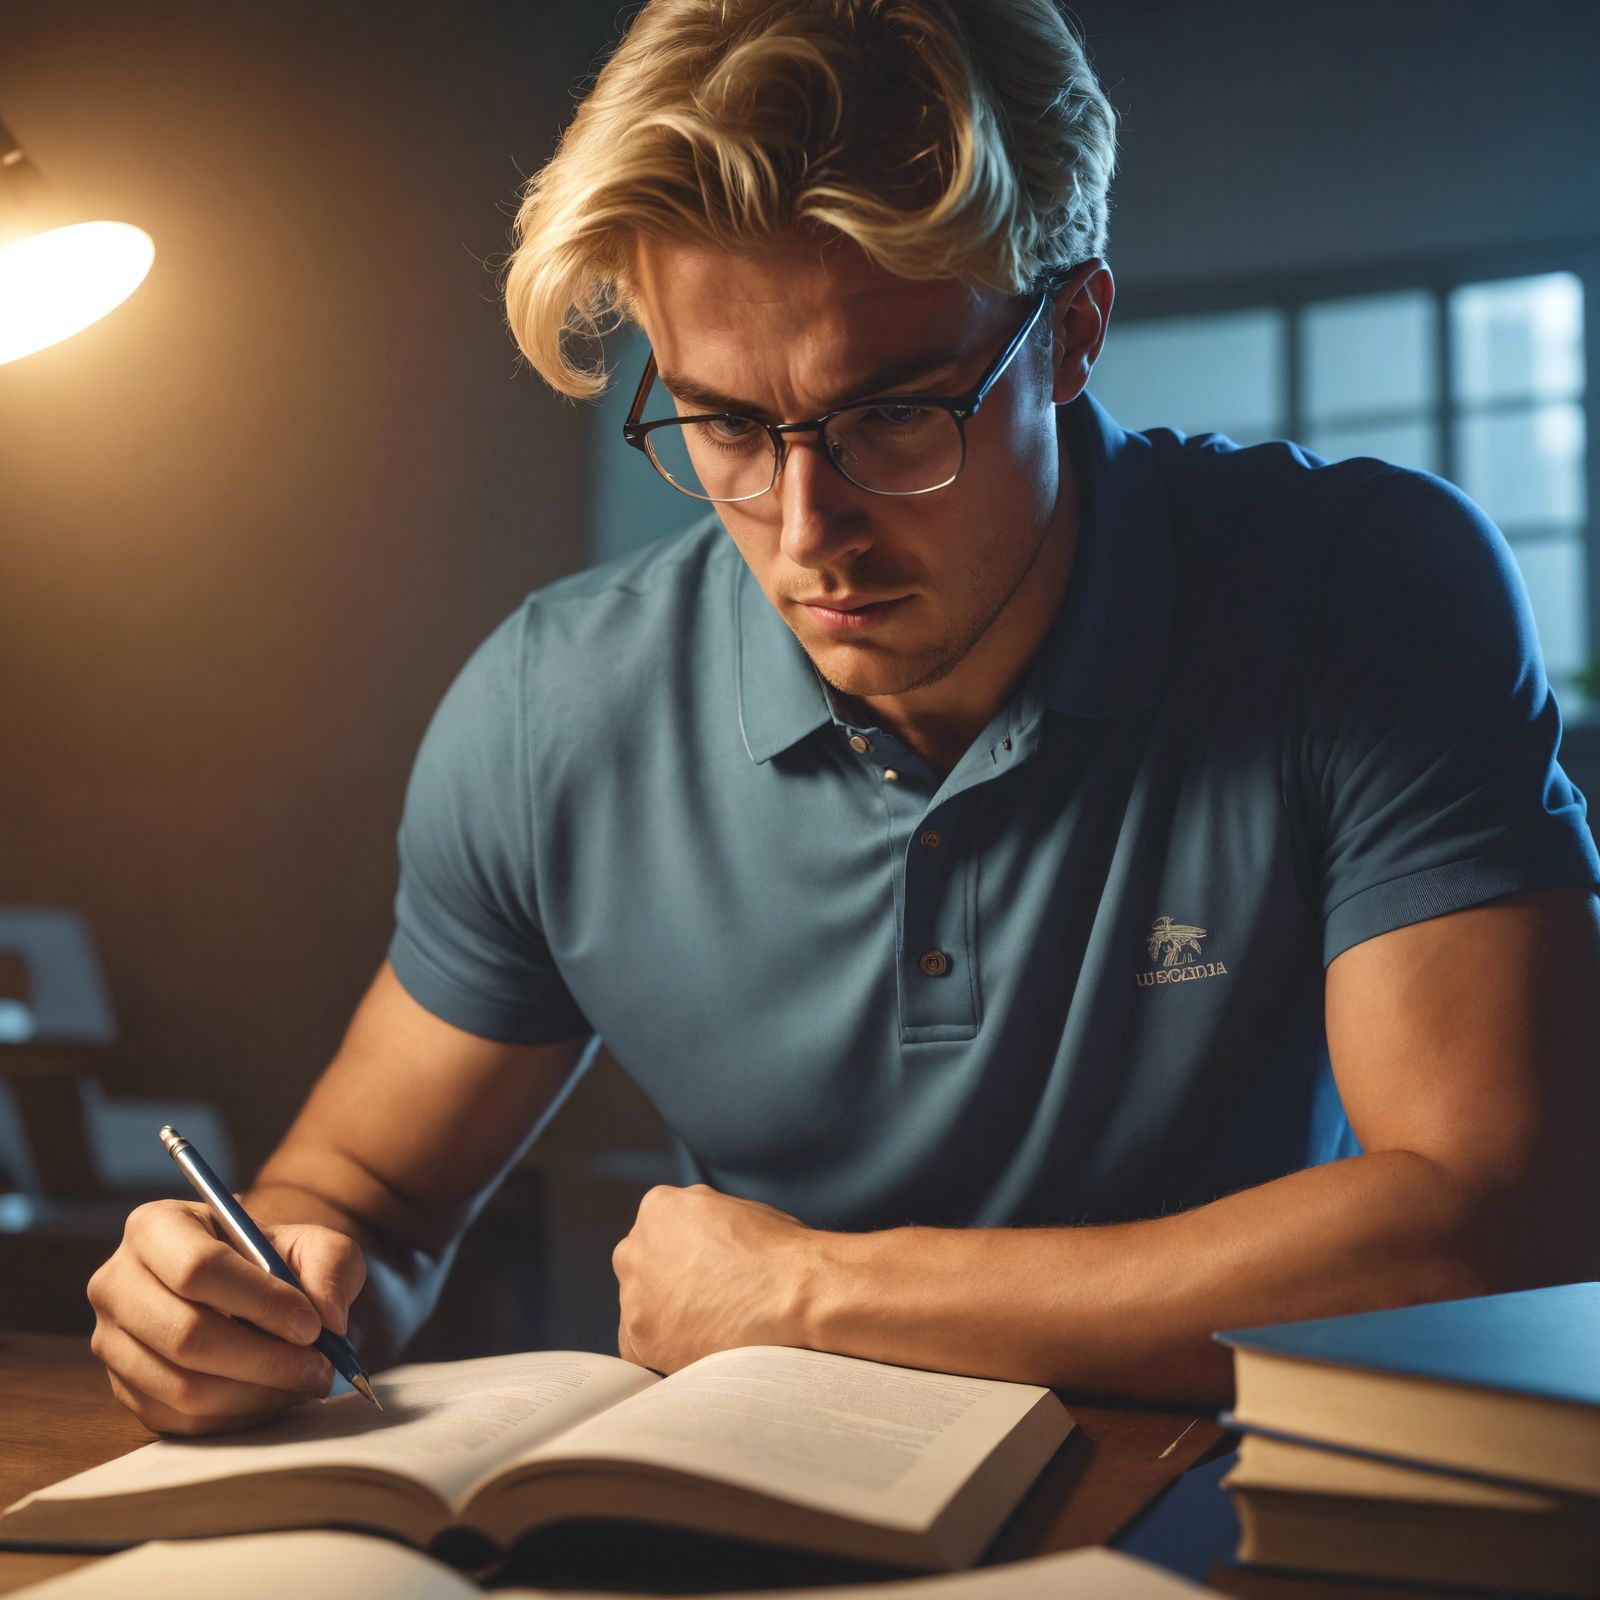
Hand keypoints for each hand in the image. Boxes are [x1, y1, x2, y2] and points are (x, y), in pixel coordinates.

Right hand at [87, 1199, 366, 1435]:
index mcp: (155, 1226)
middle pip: (185, 1335)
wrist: (245, 1288)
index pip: (198, 1268)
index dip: (260, 1301)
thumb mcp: (313, 1243)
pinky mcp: (124, 1390)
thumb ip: (331, 1266)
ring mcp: (112, 1342)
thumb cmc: (274, 1258)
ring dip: (257, 1392)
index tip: (312, 1325)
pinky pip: (181, 1420)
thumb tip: (329, 1318)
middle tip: (319, 1365)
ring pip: (183, 1386)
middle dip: (264, 1358)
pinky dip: (239, 1415)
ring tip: (306, 1380)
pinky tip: (275, 1395)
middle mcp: (117, 1283)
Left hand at [612, 1184, 821, 1371]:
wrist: (795, 1292)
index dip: (683, 1254)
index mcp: (658, 1207)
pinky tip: (697, 1347)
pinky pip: (640, 1349)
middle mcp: (635, 1248)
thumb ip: (700, 1220)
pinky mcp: (642, 1340)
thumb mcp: (732, 1208)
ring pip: (640, 1308)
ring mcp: (634, 1297)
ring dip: (666, 1318)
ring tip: (710, 1326)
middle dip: (665, 1282)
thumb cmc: (778, 1250)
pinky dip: (663, 1352)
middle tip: (705, 1299)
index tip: (705, 1271)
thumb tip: (697, 1238)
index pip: (657, 1233)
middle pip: (640, 1267)